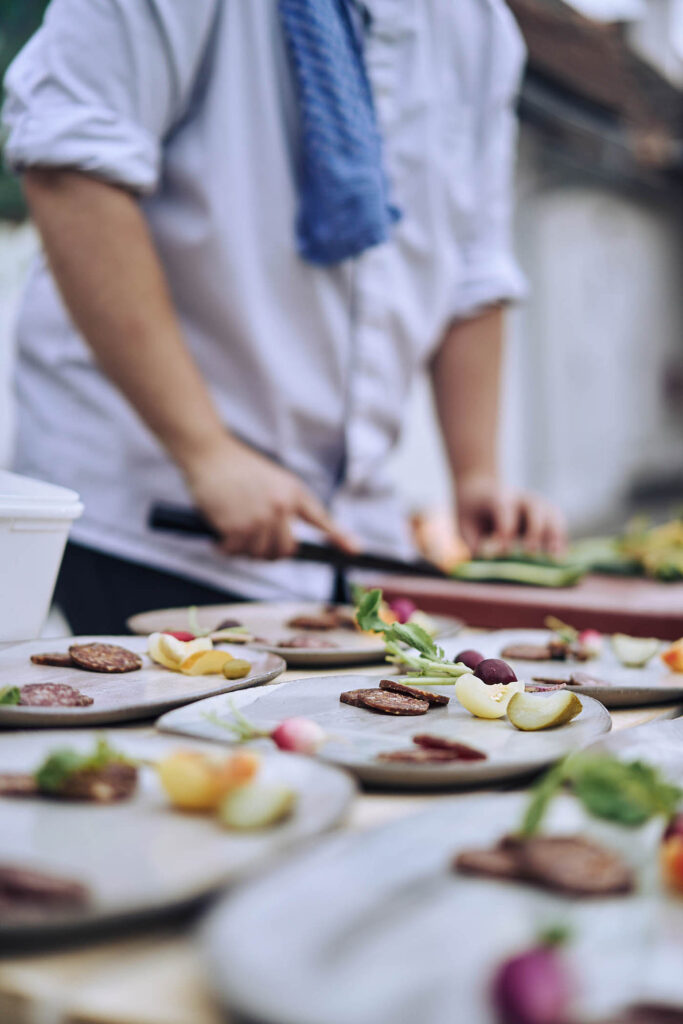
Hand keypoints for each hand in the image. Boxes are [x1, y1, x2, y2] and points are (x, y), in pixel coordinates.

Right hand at [183, 436, 355, 559]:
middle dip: (269, 551)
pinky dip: (226, 549)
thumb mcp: (274, 480)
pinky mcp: (237, 526)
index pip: (321, 519)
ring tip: (235, 532)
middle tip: (253, 540)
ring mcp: (260, 517)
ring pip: (259, 554)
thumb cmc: (239, 468)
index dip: (340, 537)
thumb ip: (287, 506)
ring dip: (244, 550)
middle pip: (285, 550)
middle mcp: (281, 506)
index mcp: (293, 492)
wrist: (211, 454)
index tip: (356, 551)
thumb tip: (290, 542)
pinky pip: (236, 552)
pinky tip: (221, 538)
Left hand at [456, 473, 566, 557]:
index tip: (504, 551)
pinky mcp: (547, 513)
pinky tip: (561, 557)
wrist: (482, 491)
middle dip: (534, 531)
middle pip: (535, 509)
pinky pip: (558, 524)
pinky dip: (561, 539)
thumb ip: (474, 543)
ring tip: (556, 558)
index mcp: (499, 496)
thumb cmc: (473, 513)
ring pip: (552, 515)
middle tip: (531, 552)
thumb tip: (486, 566)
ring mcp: (537, 503)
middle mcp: (521, 497)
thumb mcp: (465, 525)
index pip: (505, 509)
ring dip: (555, 535)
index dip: (505, 529)